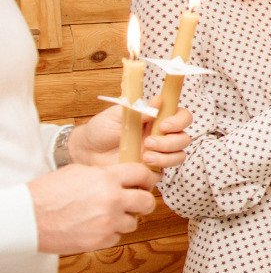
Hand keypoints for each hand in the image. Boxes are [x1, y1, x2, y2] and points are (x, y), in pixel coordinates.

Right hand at [30, 163, 156, 254]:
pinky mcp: (101, 240)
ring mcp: (108, 221)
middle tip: (136, 203)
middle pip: (148, 202)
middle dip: (143, 202)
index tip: (147, 184)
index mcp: (107, 178)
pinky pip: (117, 236)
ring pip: (133, 222)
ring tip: (105, 216)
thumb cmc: (49, 193)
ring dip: (124, 219)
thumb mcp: (78, 172)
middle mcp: (112, 199)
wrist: (28, 218)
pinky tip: (94, 227)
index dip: (148, 179)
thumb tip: (125, 179)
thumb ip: (105, 174)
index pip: (143, 174)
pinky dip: (109, 233)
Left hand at [70, 99, 192, 168]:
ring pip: (178, 156)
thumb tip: (158, 100)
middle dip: (170, 142)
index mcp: (157, 119)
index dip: (179, 121)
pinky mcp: (150, 169)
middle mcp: (161, 136)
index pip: (182, 117)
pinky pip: (164, 172)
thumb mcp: (117, 115)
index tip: (164, 124)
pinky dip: (156, 168)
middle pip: (183, 139)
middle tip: (149, 142)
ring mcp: (158, 154)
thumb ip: (139, 110)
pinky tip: (141, 164)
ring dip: (165, 156)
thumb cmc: (101, 129)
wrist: (85, 150)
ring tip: (144, 155)